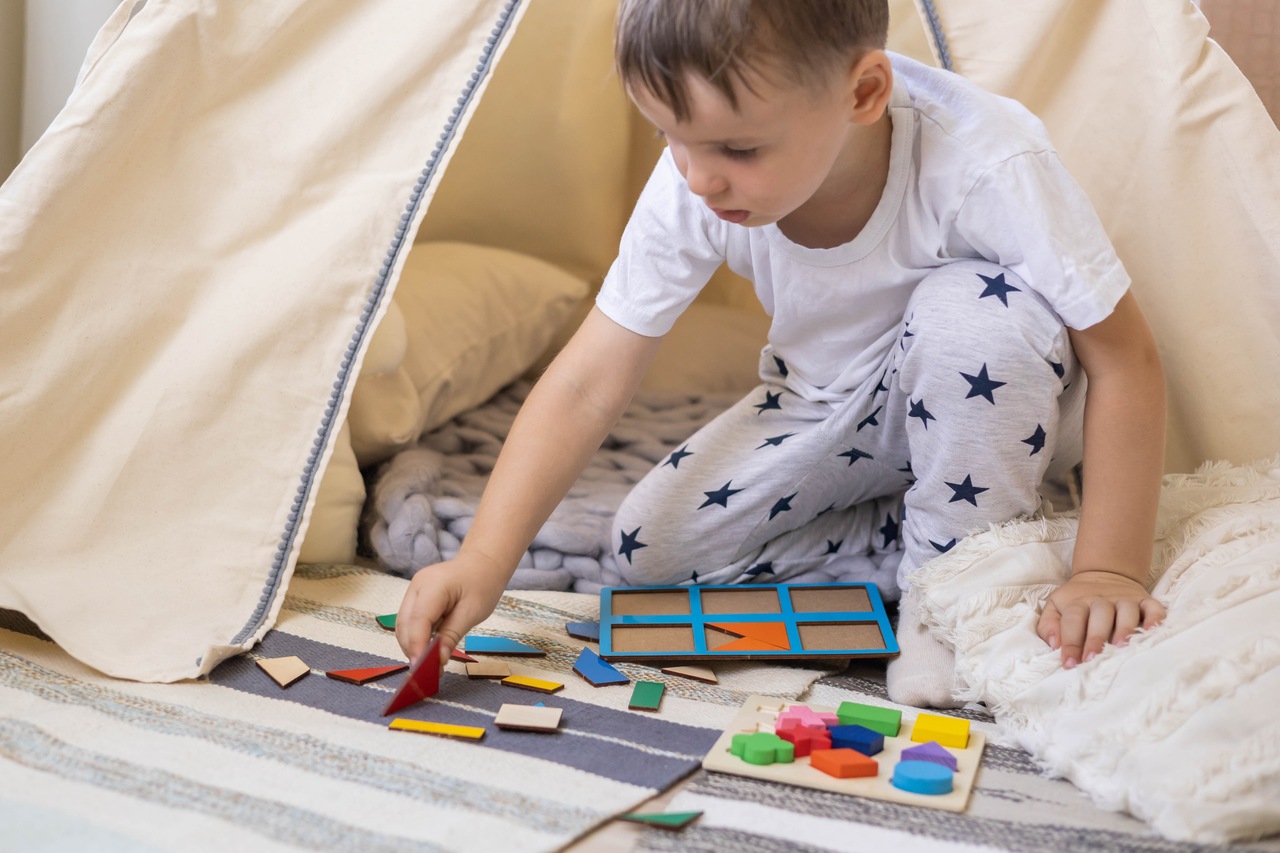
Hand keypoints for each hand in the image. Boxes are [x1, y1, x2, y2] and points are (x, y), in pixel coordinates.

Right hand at [395, 551, 507, 668]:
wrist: (482, 563)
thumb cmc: (482, 584)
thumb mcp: (473, 612)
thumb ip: (452, 635)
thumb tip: (438, 660)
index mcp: (432, 585)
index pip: (418, 620)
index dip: (417, 646)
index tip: (421, 669)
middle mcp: (416, 586)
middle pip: (405, 624)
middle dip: (413, 649)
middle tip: (428, 673)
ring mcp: (413, 591)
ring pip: (403, 625)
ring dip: (412, 646)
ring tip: (430, 665)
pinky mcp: (415, 597)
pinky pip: (409, 621)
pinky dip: (416, 637)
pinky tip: (428, 650)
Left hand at [1036, 570, 1164, 668]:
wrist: (1104, 576)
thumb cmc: (1077, 601)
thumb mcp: (1055, 606)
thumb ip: (1049, 624)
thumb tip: (1054, 644)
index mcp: (1078, 602)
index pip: (1073, 620)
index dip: (1070, 642)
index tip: (1069, 664)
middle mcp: (1102, 600)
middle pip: (1099, 616)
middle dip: (1096, 639)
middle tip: (1092, 660)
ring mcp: (1125, 599)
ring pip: (1127, 611)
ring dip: (1124, 629)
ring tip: (1121, 647)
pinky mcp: (1145, 600)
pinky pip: (1153, 607)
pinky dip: (1155, 618)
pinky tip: (1152, 631)